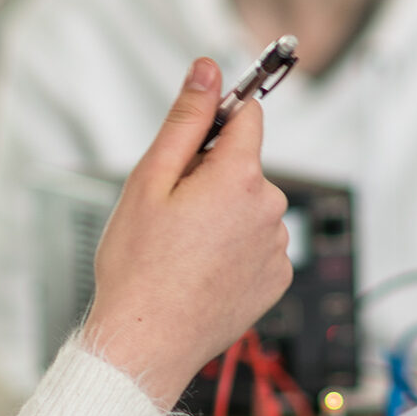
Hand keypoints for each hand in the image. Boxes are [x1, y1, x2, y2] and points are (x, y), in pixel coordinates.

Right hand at [82, 60, 292, 408]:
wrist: (146, 345)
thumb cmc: (139, 269)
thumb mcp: (150, 180)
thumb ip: (187, 119)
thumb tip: (208, 70)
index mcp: (240, 177)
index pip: (248, 116)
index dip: (218, 120)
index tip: (198, 133)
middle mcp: (270, 208)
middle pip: (244, 166)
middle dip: (212, 177)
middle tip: (170, 211)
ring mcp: (277, 247)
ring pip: (249, 208)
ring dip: (223, 216)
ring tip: (182, 248)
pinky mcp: (277, 279)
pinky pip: (256, 245)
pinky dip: (233, 250)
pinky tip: (201, 270)